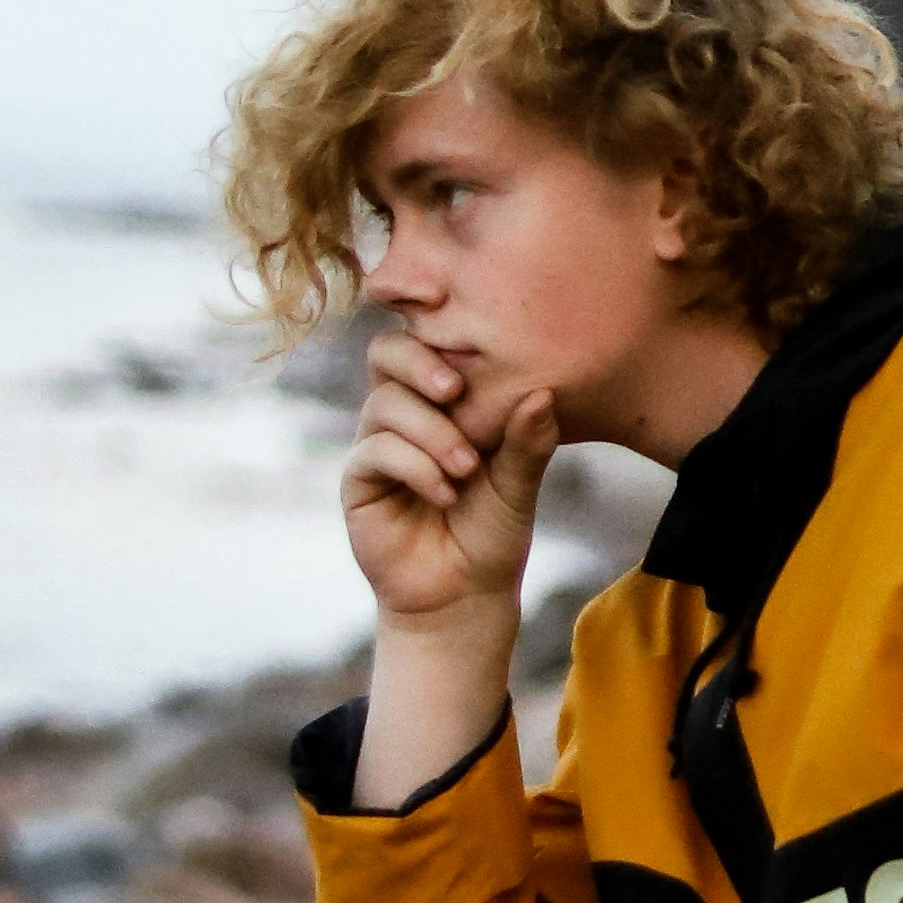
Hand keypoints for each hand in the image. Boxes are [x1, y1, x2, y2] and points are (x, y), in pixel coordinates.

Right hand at [339, 327, 556, 634]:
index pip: (425, 340)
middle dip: (419, 362)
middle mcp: (404, 414)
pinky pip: (375, 452)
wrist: (465, 595)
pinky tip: (445, 494)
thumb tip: (543, 391)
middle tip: (455, 390)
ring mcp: (377, 445)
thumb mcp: (519, 482)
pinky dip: (415, 466)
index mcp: (442, 401)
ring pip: (384, 404)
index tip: (450, 308)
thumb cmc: (493, 531)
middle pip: (385, 353)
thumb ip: (528, 440)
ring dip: (431, 432)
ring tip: (466, 469)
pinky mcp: (359, 482)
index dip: (430, 319)